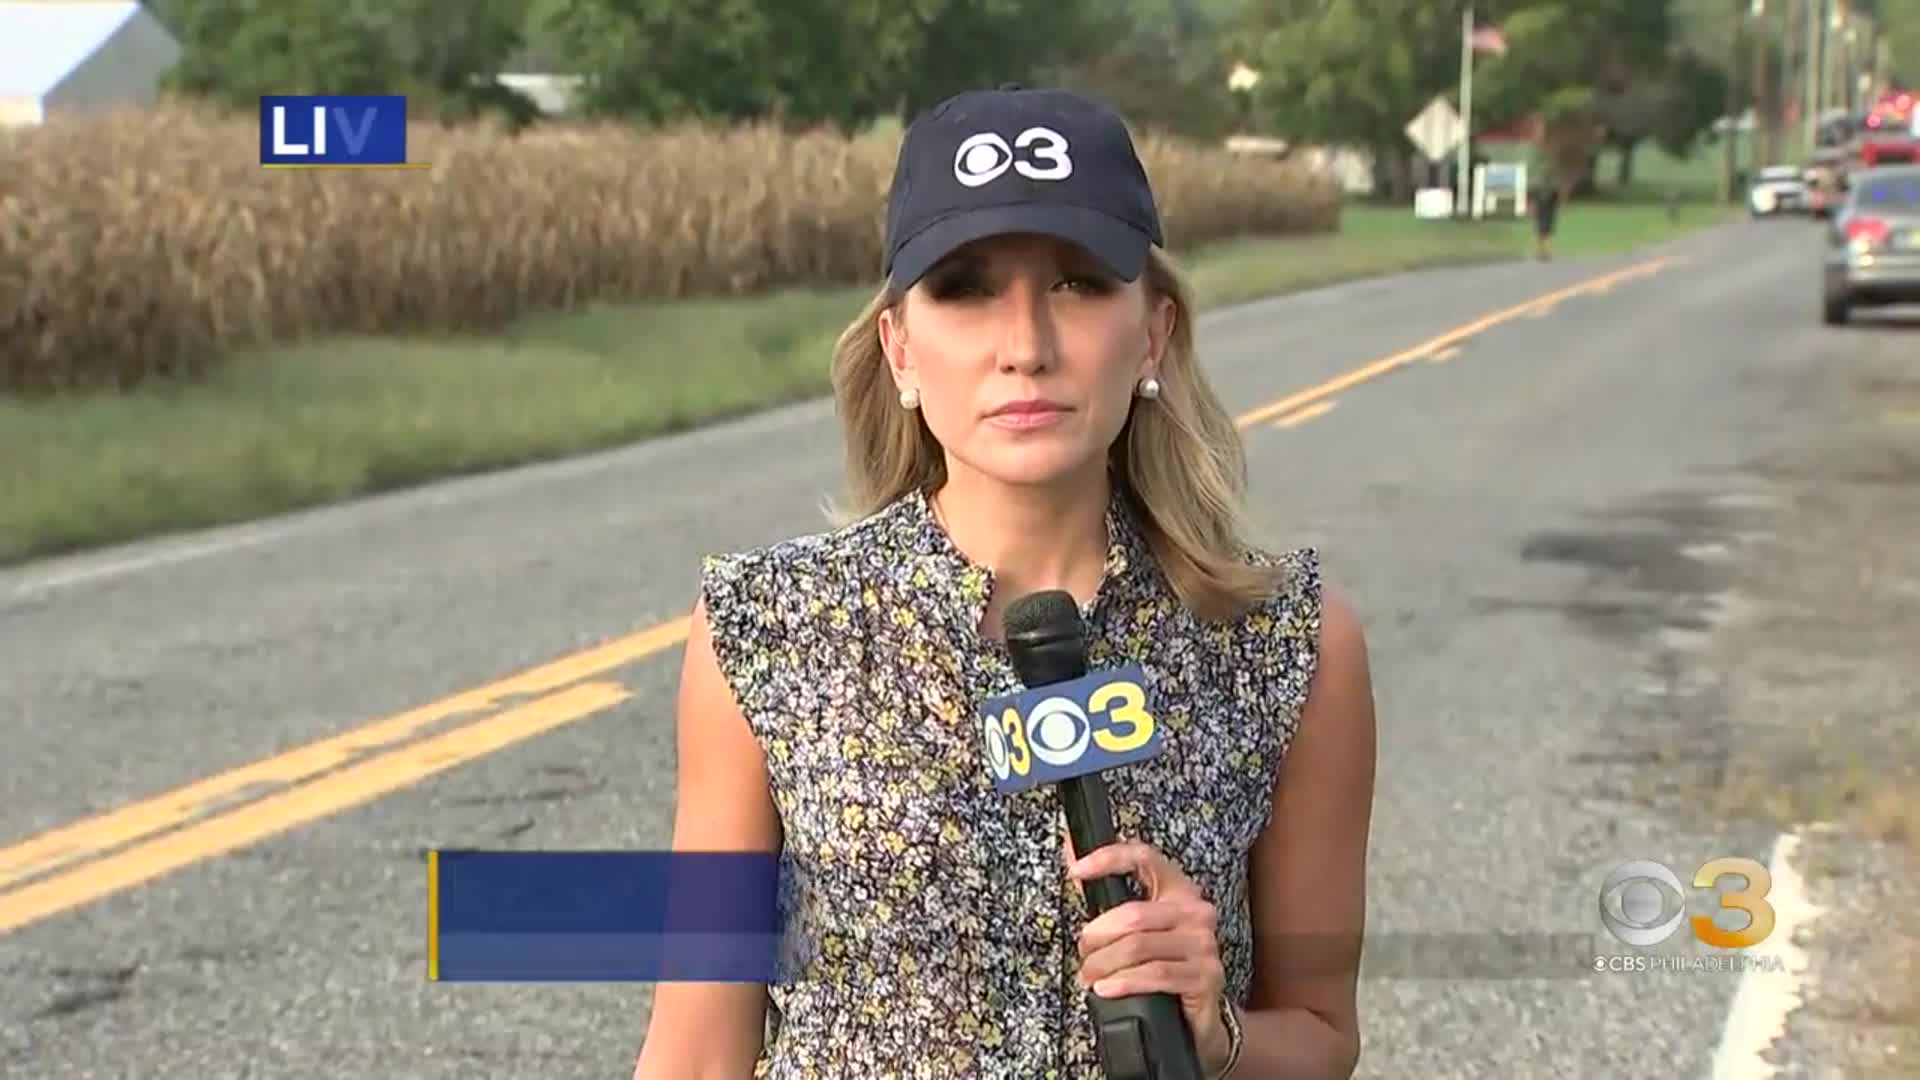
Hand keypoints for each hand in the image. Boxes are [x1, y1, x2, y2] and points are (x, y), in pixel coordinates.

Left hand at [1065, 838, 1232, 1073]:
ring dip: (1104, 964)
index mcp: (1179, 890)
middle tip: (1083, 954)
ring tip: (1089, 976)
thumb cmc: (1163, 966)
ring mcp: (1203, 945)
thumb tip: (1071, 850)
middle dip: (1096, 937)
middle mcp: (1196, 912)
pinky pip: (1155, 974)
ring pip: (1138, 947)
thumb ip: (1107, 893)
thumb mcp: (1137, 930)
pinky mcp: (1205, 977)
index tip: (1076, 870)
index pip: (1145, 857)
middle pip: (1132, 914)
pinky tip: (1106, 988)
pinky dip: (1123, 982)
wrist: (1198, 1019)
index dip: (1109, 858)